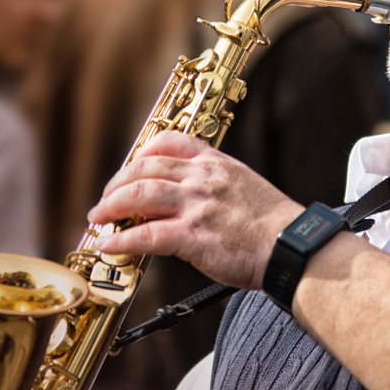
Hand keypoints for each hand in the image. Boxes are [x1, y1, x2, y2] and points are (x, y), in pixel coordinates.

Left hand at [87, 131, 304, 289]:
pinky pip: (146, 236)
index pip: (170, 142)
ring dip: (111, 207)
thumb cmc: (274, 226)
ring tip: (98, 218)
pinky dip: (122, 241)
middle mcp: (203, 178)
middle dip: (117, 183)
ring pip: (139, 195)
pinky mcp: (193, 236)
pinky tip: (108, 245)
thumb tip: (189, 198)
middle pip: (145, 168)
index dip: (142, 152)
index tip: (131, 165)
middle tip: (105, 199)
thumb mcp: (245, 187)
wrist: (291, 247)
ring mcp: (197, 205)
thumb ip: (215, 185)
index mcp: (216, 164)